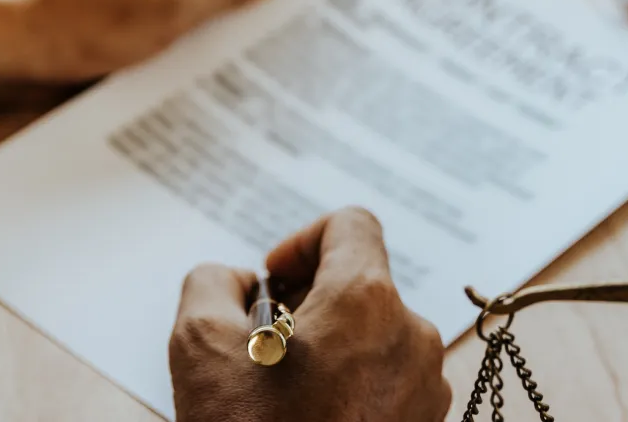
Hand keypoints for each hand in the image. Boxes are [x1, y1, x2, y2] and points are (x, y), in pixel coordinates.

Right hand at [171, 208, 450, 421]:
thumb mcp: (199, 351)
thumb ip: (213, 283)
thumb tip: (242, 282)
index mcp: (367, 300)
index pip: (351, 224)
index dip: (302, 242)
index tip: (270, 286)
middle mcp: (412, 334)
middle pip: (361, 284)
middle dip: (309, 305)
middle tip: (262, 350)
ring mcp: (427, 388)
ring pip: (375, 336)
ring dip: (330, 350)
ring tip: (283, 397)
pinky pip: (390, 382)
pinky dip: (353, 387)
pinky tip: (311, 421)